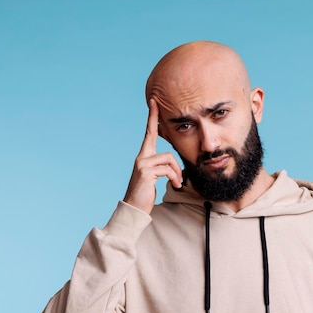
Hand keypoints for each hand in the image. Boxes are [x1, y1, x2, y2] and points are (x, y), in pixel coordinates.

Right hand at [123, 98, 182, 213]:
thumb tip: (173, 163)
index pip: (148, 134)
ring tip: (178, 182)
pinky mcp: (145, 172)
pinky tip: (175, 185)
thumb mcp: (155, 178)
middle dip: (154, 118)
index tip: (153, 103)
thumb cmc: (145, 194)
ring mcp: (142, 163)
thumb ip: (162, 167)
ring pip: (168, 157)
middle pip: (152, 134)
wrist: (135, 209)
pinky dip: (174, 177)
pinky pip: (167, 169)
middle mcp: (141, 157)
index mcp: (144, 157)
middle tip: (155, 103)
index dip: (152, 118)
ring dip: (177, 171)